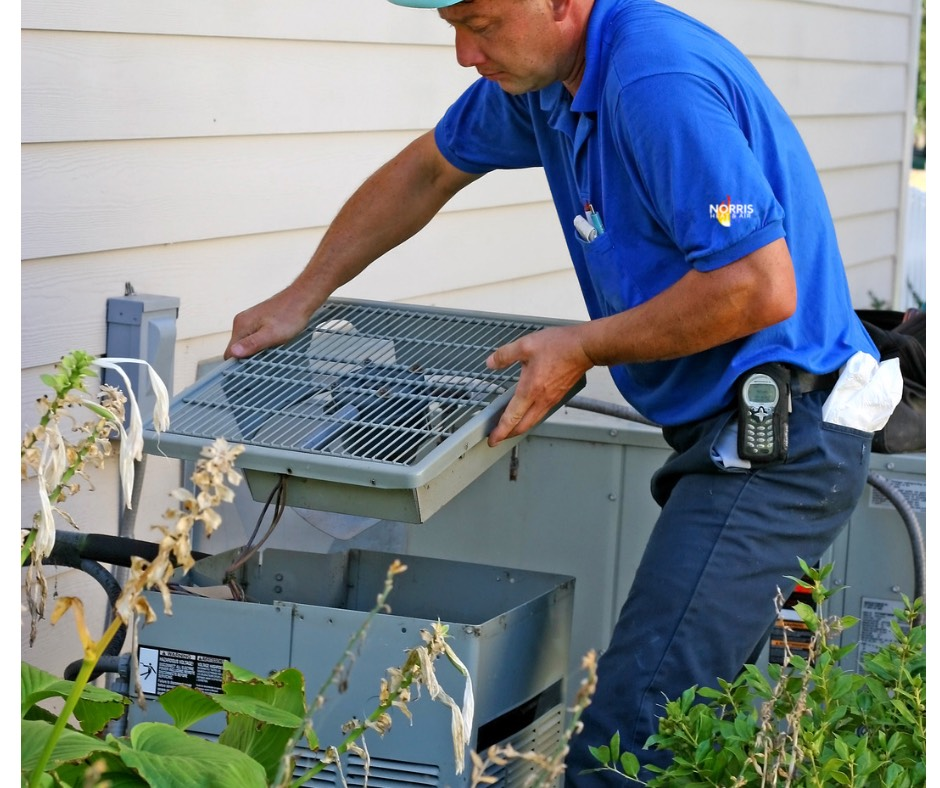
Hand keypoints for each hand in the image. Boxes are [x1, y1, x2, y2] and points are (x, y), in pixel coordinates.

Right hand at [224, 290, 316, 359]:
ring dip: (256, 351)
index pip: (230, 352)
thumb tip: (234, 352)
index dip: (238, 364)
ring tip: (271, 351)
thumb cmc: (290, 316)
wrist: (301, 298)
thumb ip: (252, 344)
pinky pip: (254, 337)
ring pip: (246, 343)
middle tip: (265, 361)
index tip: (251, 370)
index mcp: (241, 325)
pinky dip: (261, 344)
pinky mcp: (258, 320)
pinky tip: (273, 344)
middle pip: (237, 348)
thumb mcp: (272, 334)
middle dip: (248, 357)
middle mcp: (242, 322)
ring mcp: (249, 320)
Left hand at [485, 325, 593, 445]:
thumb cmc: (560, 346)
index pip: (512, 418)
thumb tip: (491, 362)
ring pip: (533, 421)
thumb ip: (505, 355)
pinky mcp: (558, 395)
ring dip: (520, 427)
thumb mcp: (525, 345)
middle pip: (523, 426)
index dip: (500, 431)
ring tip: (511, 427)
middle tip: (498, 437)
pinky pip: (542, 413)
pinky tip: (529, 412)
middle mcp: (541, 399)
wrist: (585, 347)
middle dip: (509, 434)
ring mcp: (552, 399)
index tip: (492, 440)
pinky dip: (531, 418)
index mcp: (530, 390)